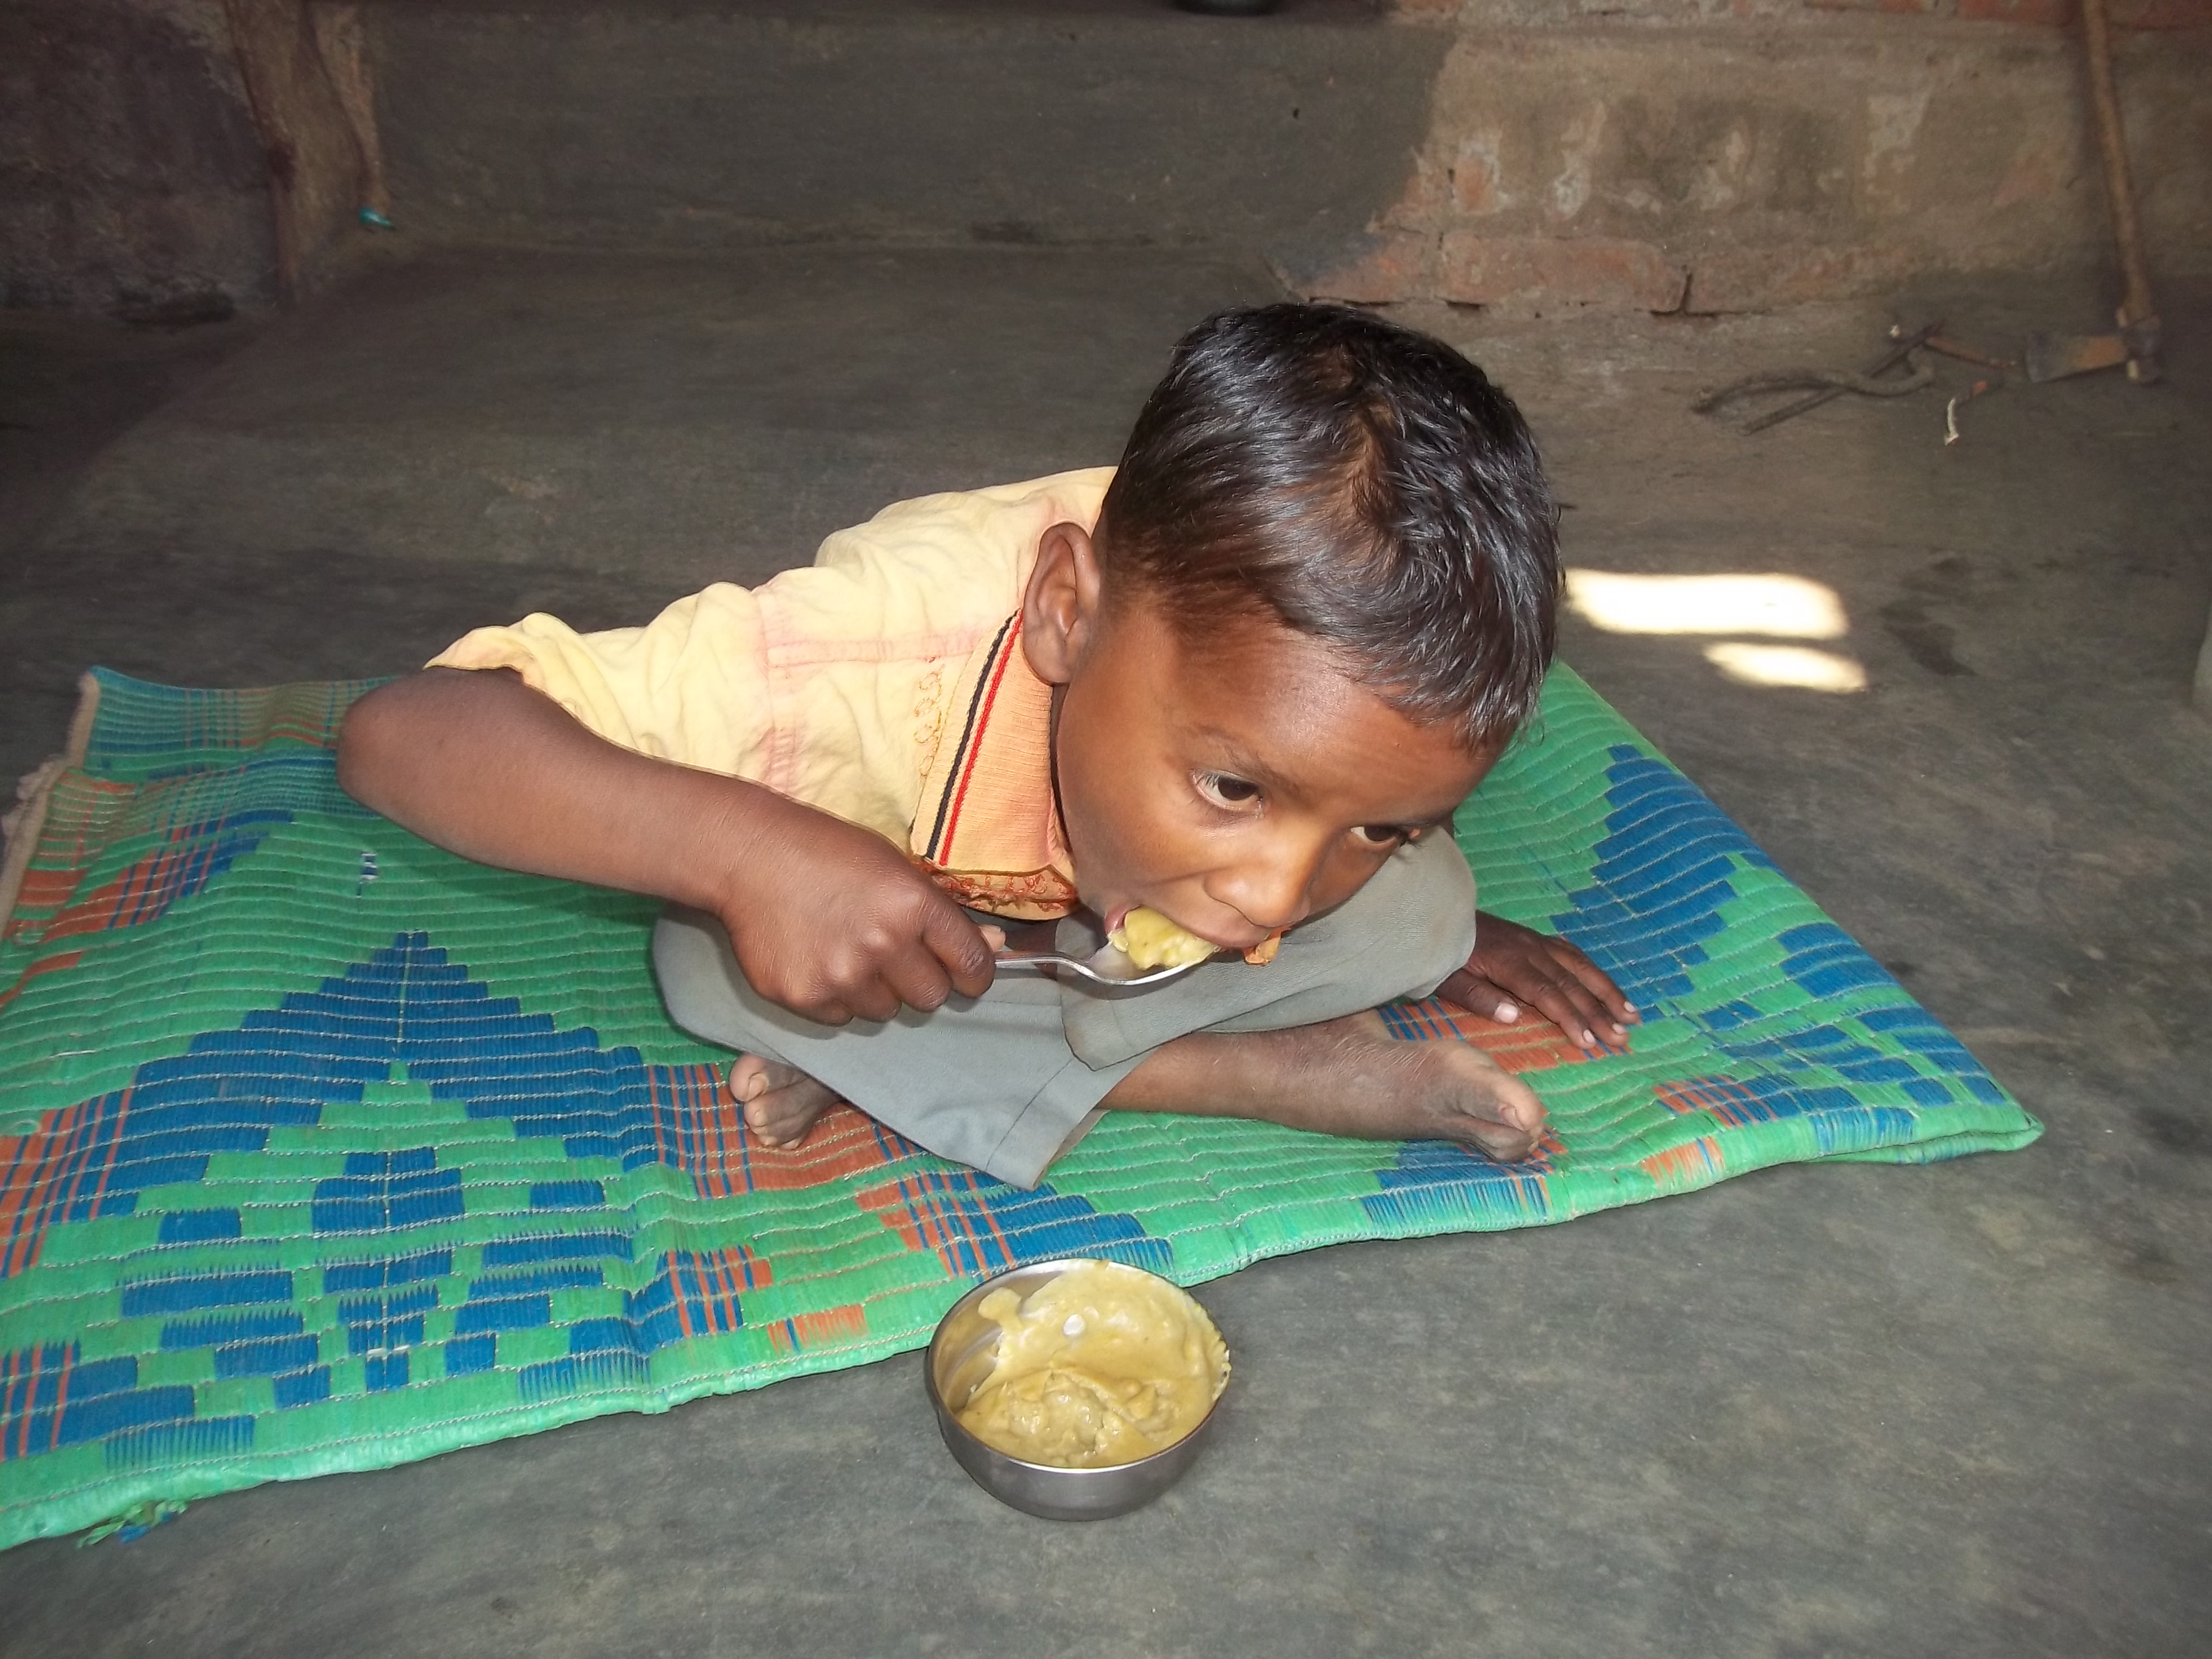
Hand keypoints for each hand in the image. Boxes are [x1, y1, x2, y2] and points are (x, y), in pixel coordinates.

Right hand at [715, 790, 999, 1024]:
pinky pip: (841, 1017)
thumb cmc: (829, 854)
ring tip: (847, 952)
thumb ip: (944, 915)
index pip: (972, 965)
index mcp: (914, 905)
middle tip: (894, 957)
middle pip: (931, 998)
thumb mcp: (895, 868)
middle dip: (920, 982)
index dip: (973, 974)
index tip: (965, 975)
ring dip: (875, 991)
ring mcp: (841, 976)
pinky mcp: (804, 997)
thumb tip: (996, 947)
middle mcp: (883, 944)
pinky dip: (836, 998)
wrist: (748, 856)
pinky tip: (817, 960)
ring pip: (885, 1012)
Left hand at [1437, 913, 1638, 1055]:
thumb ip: (1479, 997)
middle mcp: (1529, 949)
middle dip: (1599, 1012)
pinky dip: (1593, 971)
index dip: (1570, 1018)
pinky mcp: (1534, 938)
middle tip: (1621, 1038)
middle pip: (1571, 983)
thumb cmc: (1439, 956)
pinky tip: (1607, 986)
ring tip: (1631, 1015)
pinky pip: (1571, 953)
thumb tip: (1514, 1016)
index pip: (1546, 994)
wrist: (1434, 915)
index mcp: (1508, 961)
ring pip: (1580, 966)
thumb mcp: (1447, 979)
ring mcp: (1535, 941)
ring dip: (1607, 991)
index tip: (1589, 1042)